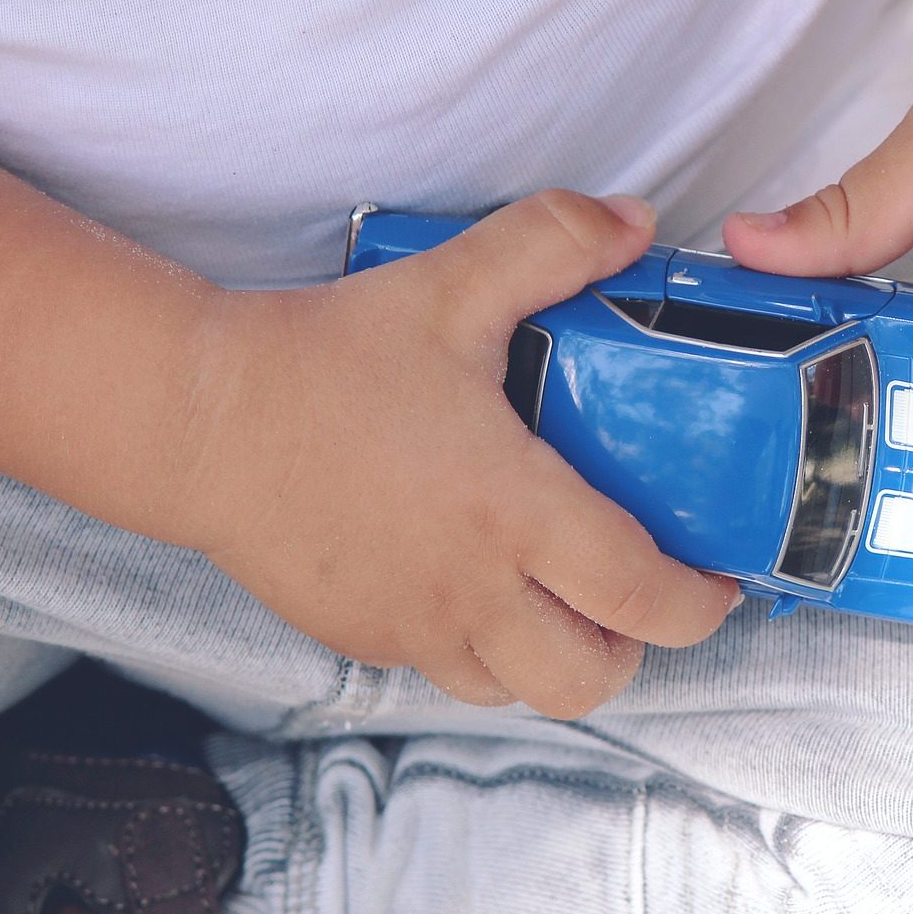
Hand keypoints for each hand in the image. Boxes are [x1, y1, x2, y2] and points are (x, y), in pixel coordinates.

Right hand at [164, 191, 737, 717]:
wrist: (196, 420)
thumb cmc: (323, 360)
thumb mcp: (449, 286)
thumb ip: (552, 243)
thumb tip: (634, 223)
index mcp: (513, 513)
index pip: (640, 596)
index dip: (698, 602)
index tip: (716, 577)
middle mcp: (473, 589)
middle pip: (592, 677)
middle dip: (637, 646)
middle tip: (641, 591)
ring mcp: (415, 626)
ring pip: (523, 690)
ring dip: (562, 656)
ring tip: (570, 596)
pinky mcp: (366, 637)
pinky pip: (451, 674)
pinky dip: (490, 651)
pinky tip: (485, 586)